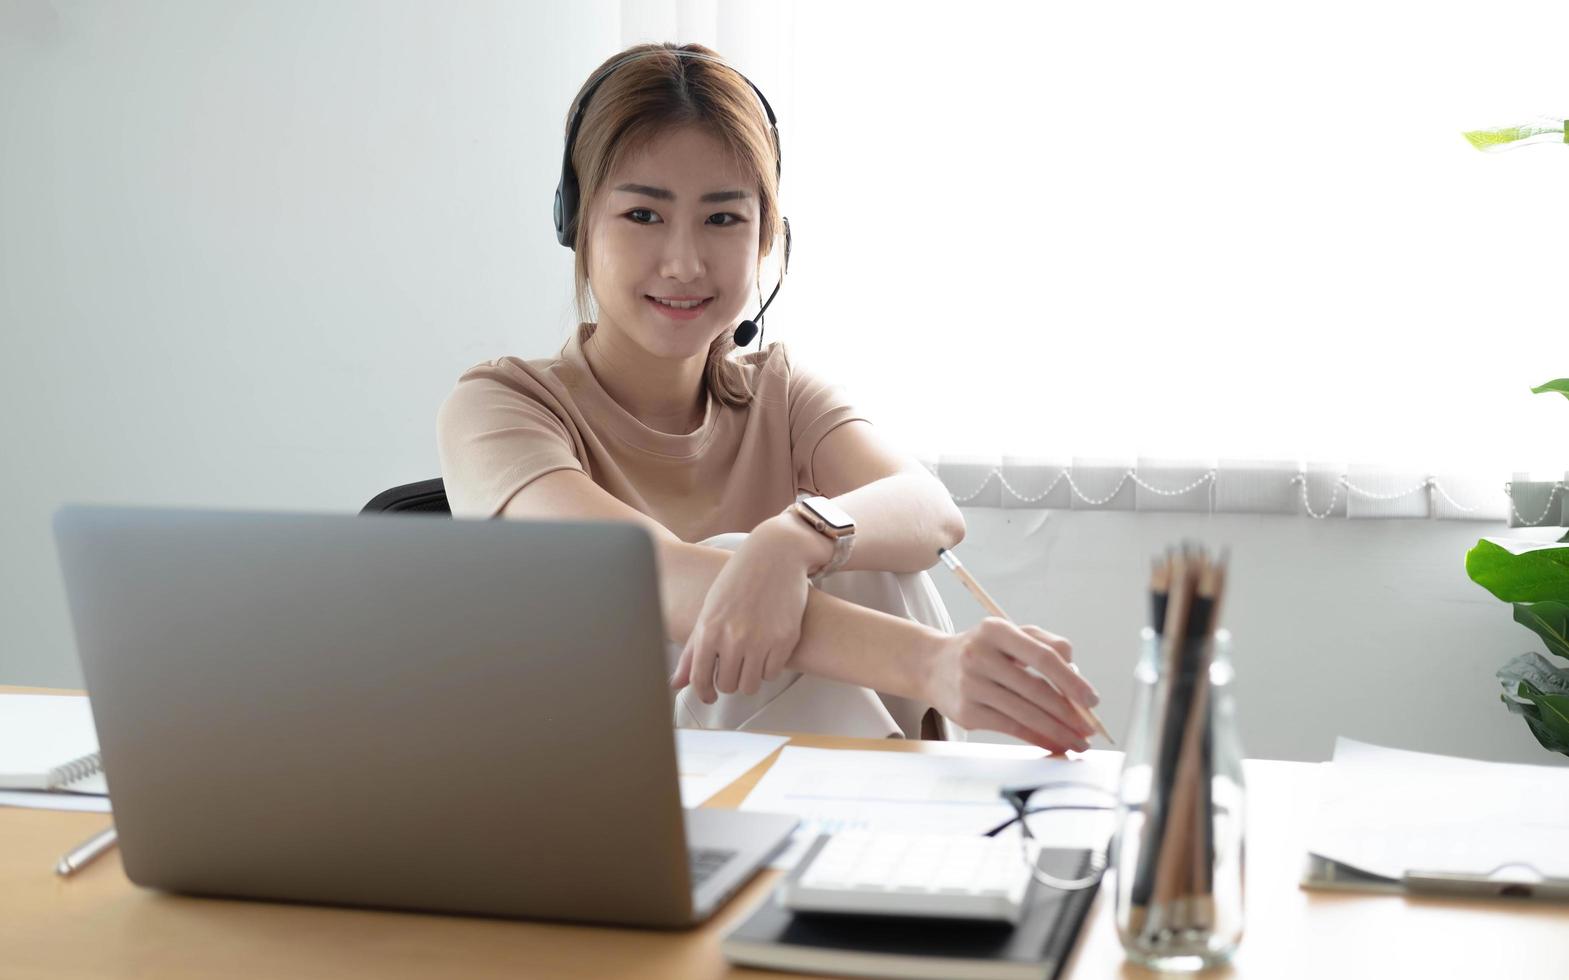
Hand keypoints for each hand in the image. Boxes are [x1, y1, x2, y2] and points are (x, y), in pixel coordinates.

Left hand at [669, 517, 814, 702]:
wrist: (775, 555)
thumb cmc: (738, 580)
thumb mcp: (709, 610)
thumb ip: (693, 650)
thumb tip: (676, 684)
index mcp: (709, 629)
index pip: (700, 680)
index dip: (704, 693)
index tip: (710, 696)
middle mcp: (734, 638)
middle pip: (728, 686)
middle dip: (729, 682)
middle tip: (733, 668)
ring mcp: (761, 640)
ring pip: (751, 686)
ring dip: (749, 679)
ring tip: (749, 663)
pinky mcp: (785, 639)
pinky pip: (772, 673)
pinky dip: (768, 668)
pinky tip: (766, 652)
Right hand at [922, 617, 1098, 754]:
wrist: (931, 666)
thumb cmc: (982, 651)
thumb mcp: (1010, 635)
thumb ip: (1046, 645)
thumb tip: (1076, 676)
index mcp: (996, 630)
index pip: (1043, 655)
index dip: (1071, 680)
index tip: (1091, 700)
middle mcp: (980, 655)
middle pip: (1036, 689)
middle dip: (1068, 714)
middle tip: (1089, 729)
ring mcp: (970, 685)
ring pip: (1024, 713)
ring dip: (1056, 731)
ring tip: (1077, 742)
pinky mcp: (966, 712)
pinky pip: (1010, 727)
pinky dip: (1036, 738)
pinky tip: (1053, 744)